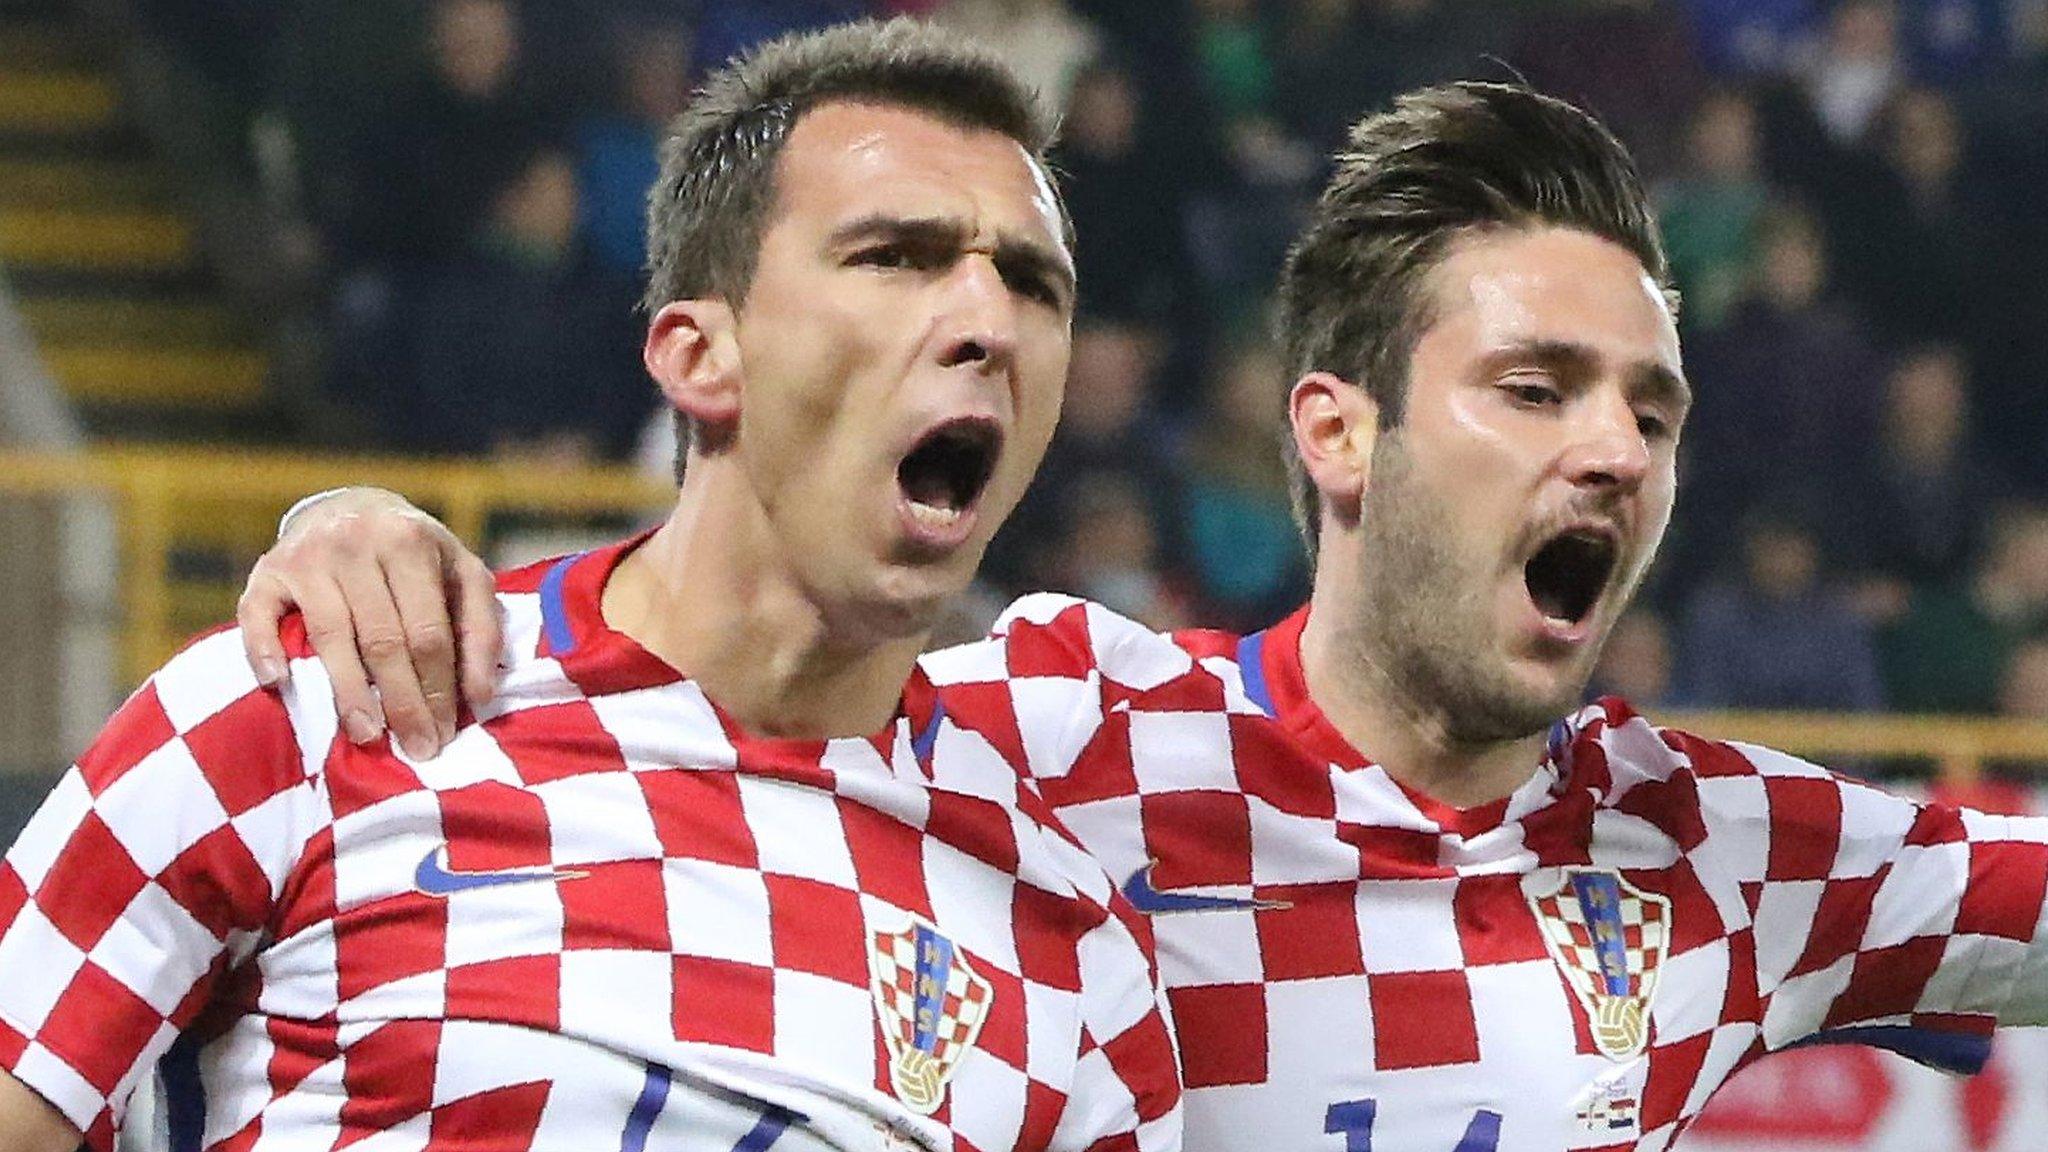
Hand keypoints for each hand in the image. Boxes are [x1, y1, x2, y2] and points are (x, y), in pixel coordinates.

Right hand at [237, 487, 500, 758]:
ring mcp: (309, 556)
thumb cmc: (416, 555)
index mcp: (411, 543)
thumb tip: (480, 694)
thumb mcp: (462, 573)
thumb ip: (480, 628)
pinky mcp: (267, 569)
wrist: (351, 506)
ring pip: (330, 635)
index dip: (438, 687)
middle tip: (416, 747)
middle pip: (383, 638)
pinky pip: (257, 615)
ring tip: (367, 736)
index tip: (445, 734)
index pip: (428, 631)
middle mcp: (357, 545)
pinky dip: (264, 649)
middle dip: (403, 701)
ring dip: (347, 692)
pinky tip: (277, 684)